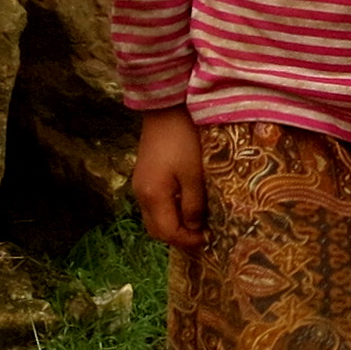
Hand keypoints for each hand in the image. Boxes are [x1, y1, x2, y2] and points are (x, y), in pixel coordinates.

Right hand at [131, 110, 205, 249]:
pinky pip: (154, 204)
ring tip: (198, 221)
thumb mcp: (195, 174)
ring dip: (174, 224)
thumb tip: (195, 229)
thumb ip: (194, 205)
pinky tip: (187, 203)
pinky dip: (169, 211)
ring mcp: (140, 184)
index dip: (188, 241)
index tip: (210, 238)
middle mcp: (141, 194)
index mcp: (152, 196)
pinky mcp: (145, 175)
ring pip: (155, 217)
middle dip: (179, 237)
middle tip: (204, 234)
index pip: (167, 233)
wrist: (167, 108)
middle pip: (157, 229)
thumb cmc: (184, 139)